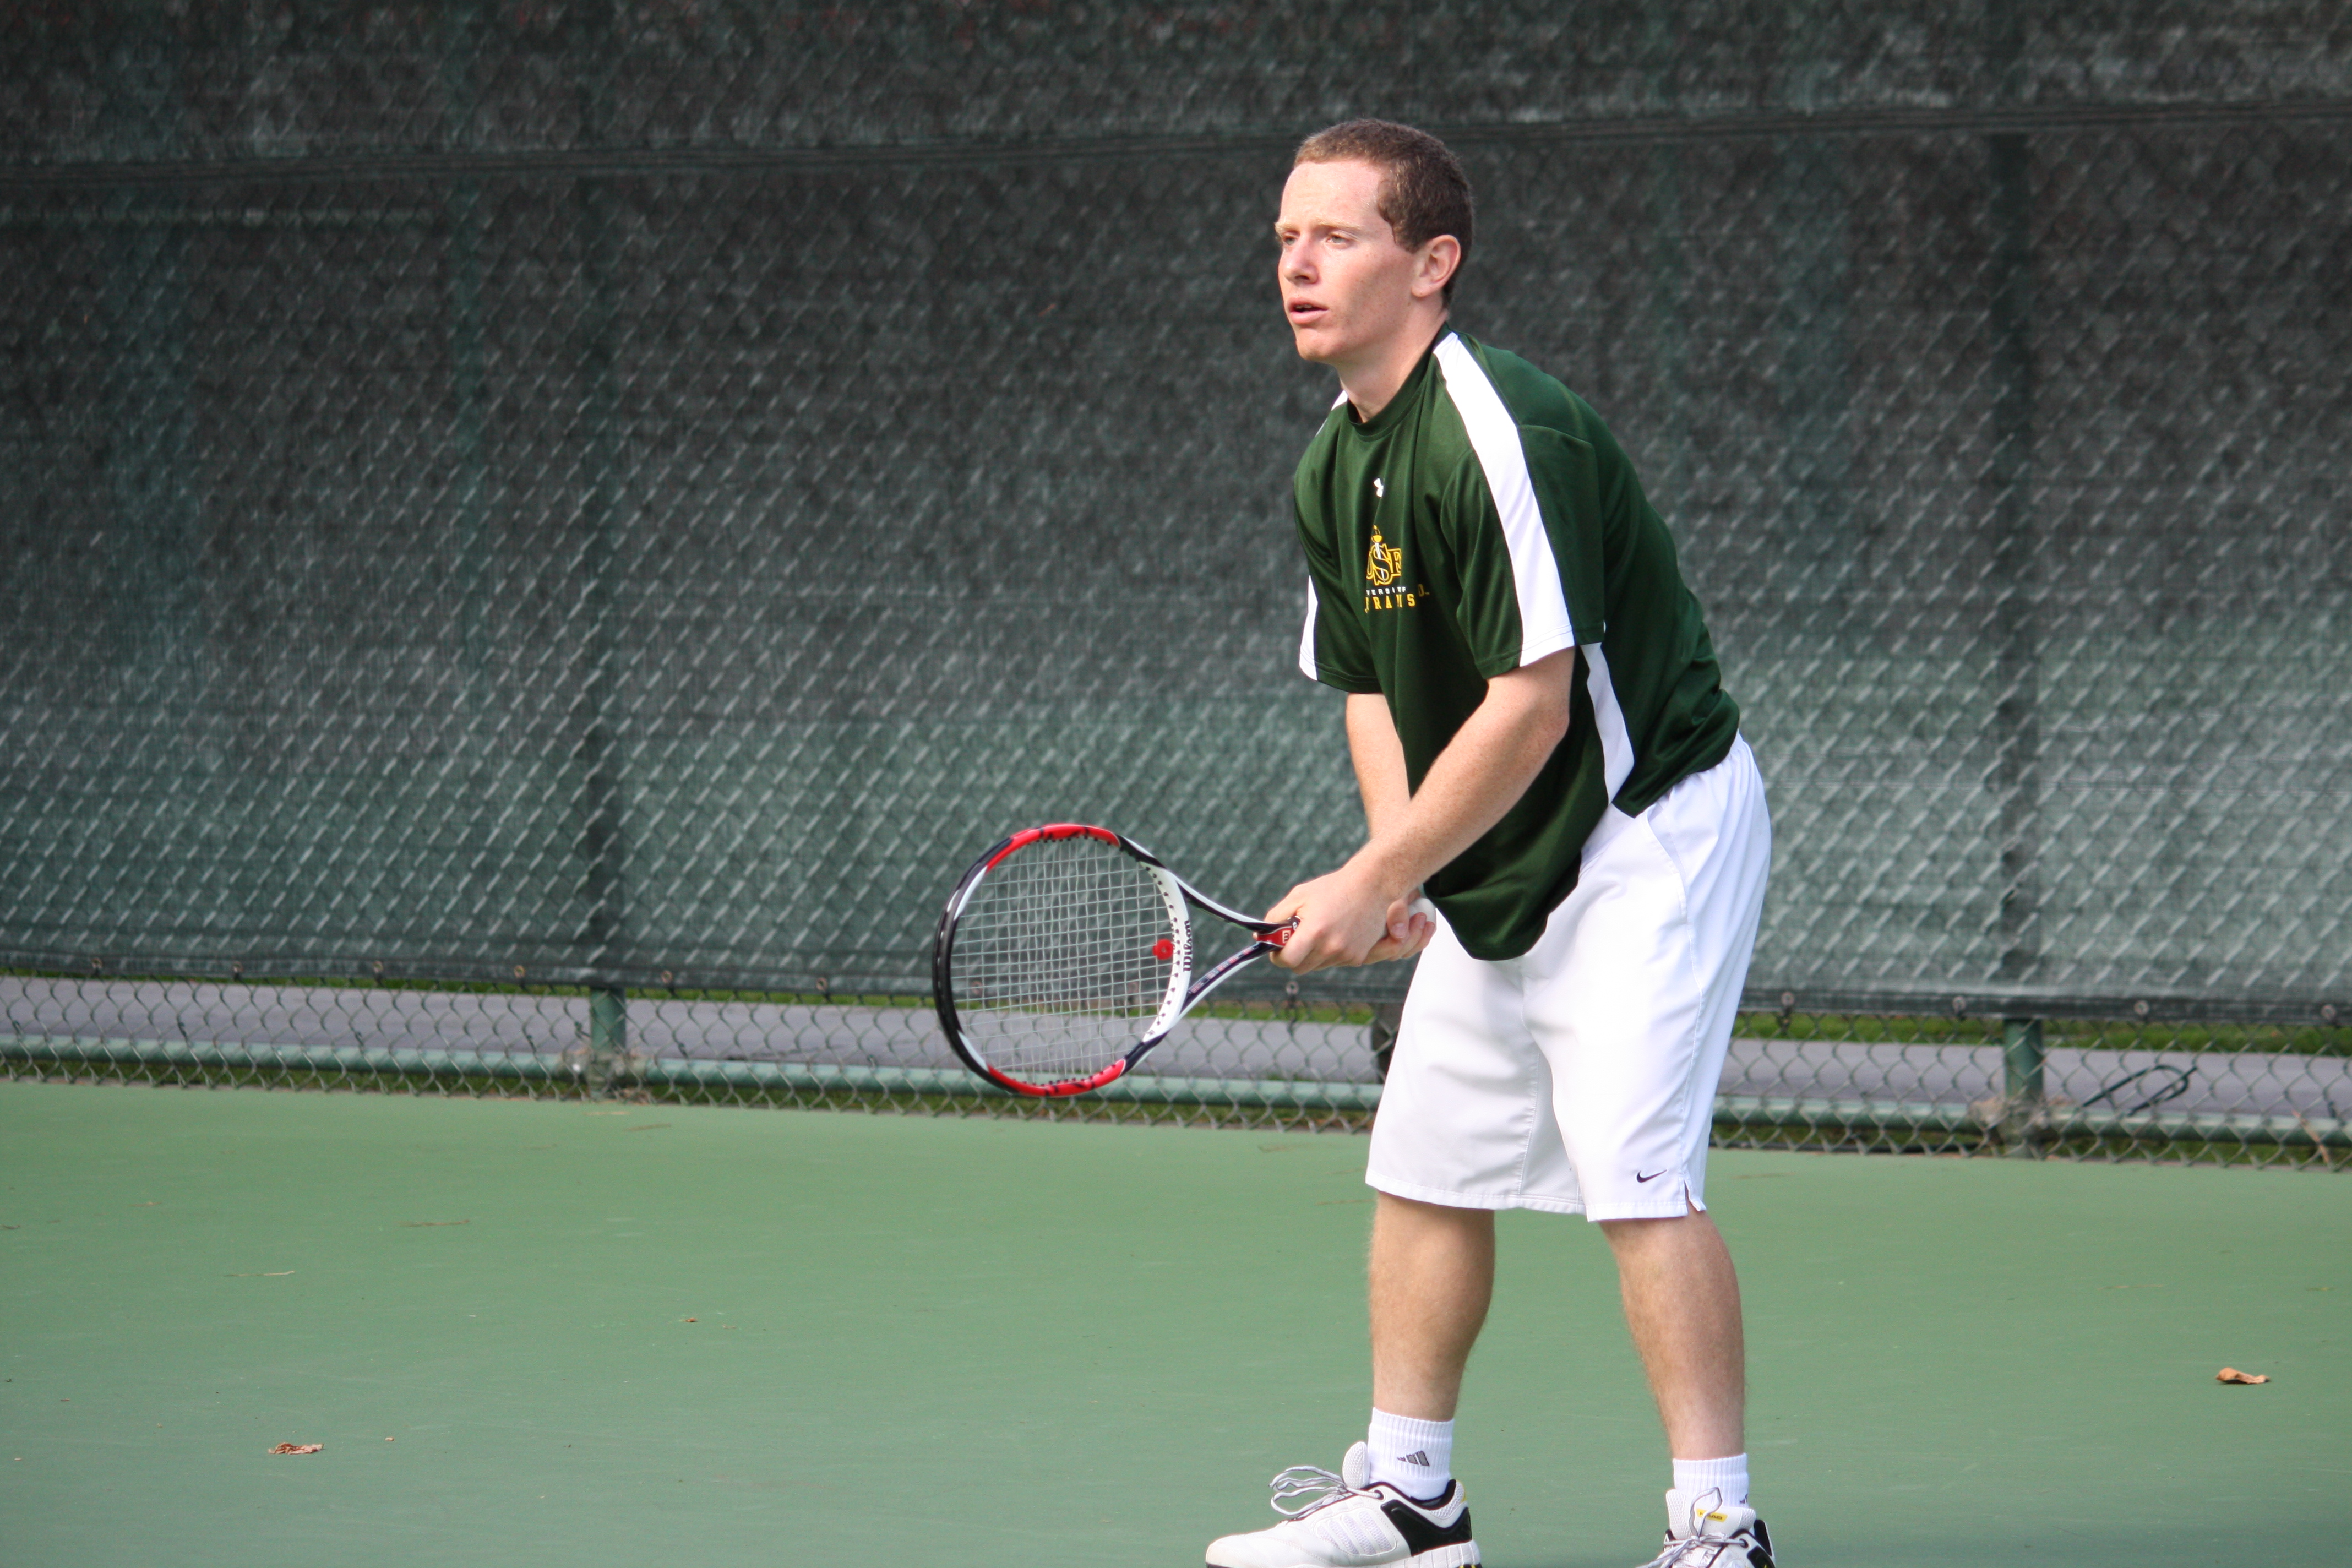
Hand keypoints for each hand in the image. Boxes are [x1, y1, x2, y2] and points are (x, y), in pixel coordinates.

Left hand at [1266, 862, 1435, 973]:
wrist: (1371, 885)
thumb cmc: (1331, 888)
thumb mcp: (1298, 896)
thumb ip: (1276, 917)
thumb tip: (1260, 938)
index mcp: (1314, 931)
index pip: (1287, 961)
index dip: (1278, 956)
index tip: (1277, 948)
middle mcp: (1331, 947)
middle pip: (1300, 968)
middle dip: (1294, 956)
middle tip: (1297, 938)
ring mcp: (1346, 955)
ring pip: (1317, 966)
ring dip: (1313, 955)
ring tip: (1320, 931)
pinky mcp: (1358, 958)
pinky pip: (1334, 963)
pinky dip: (1329, 954)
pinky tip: (1336, 934)